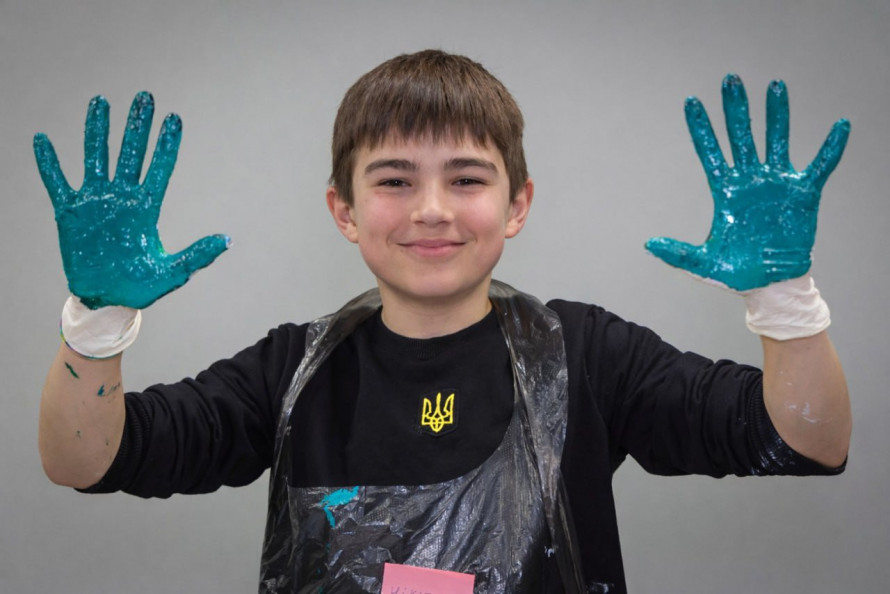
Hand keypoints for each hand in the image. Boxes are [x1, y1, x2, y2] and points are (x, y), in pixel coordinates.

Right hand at [34, 92, 228, 308]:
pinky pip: (57, 182)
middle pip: (130, 154)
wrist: (106, 299)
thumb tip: (228, 240)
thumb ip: (198, 254)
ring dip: (97, 130)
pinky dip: (49, 163)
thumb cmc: (141, 286)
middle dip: (137, 126)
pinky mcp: (70, 212)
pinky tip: (42, 140)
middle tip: (145, 97)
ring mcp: (95, 202)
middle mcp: (121, 198)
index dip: (166, 144)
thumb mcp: (173, 272)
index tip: (174, 118)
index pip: (159, 168)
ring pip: (96, 157)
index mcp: (146, 209)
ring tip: (100, 101)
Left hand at [645, 74, 849, 290]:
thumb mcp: (705, 263)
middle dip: (736, 108)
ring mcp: (777, 183)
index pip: (711, 152)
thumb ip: (678, 253)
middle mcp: (751, 180)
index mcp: (726, 192)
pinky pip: (820, 165)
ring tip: (775, 85)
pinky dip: (830, 147)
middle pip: (741, 136)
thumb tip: (648, 244)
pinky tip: (839, 126)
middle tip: (730, 79)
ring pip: (777, 139)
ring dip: (777, 114)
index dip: (701, 128)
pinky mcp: (804, 193)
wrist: (772, 284)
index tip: (691, 102)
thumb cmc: (739, 273)